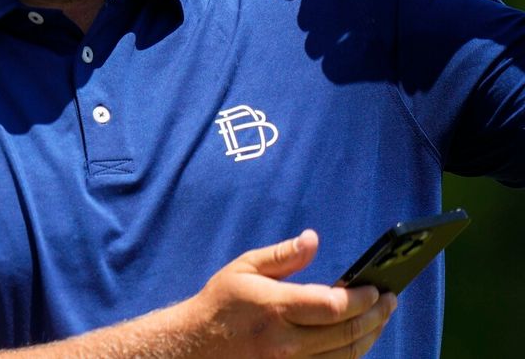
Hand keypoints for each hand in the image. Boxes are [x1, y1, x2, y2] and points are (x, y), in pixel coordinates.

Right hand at [178, 230, 394, 357]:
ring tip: (380, 317)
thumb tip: (313, 239)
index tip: (377, 288)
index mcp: (275, 308)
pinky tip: (358, 338)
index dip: (362, 299)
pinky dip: (352, 353)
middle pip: (347, 332)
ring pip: (347, 354)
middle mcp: (286, 341)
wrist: (196, 345)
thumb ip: (282, 255)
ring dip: (371, 335)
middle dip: (377, 315)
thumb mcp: (244, 268)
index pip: (334, 306)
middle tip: (390, 300)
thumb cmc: (222, 302)